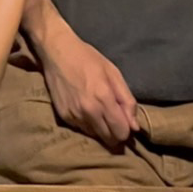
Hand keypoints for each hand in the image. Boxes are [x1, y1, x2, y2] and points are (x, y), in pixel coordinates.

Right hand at [37, 33, 137, 147]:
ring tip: (97, 111)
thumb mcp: (114, 73)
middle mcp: (89, 111)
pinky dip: (87, 124)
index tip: (124, 121)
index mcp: (104, 98)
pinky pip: (81, 129)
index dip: (126, 129)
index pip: (121, 132)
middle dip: (115, 132)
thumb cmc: (88, 59)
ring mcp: (74, 115)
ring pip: (95, 136)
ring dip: (100, 128)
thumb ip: (127, 101)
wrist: (57, 52)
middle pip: (109, 140)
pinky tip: (84, 108)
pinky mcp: (64, 116)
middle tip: (113, 118)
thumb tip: (135, 127)